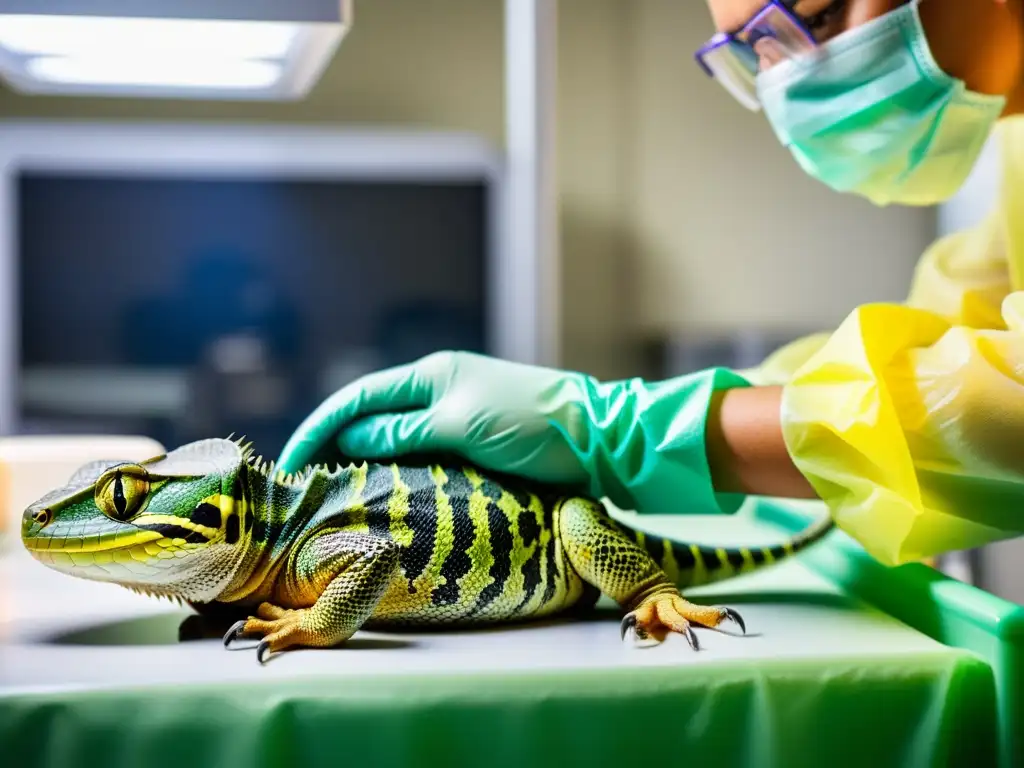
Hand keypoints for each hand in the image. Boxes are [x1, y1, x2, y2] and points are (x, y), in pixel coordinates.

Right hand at [277, 351, 750, 513]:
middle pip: (371, 418)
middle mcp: (439, 391)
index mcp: (432, 376)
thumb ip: (403, 431)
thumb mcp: (460, 425)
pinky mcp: (475, 444)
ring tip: (334, 496)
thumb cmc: (530, 424)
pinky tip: (385, 497)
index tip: (290, 461)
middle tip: (303, 486)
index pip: (358, 398)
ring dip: (364, 463)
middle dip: (334, 446)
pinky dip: (398, 474)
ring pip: (395, 440)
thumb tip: (352, 438)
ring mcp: (457, 417)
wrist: (597, 439)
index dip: (320, 427)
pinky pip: (423, 457)